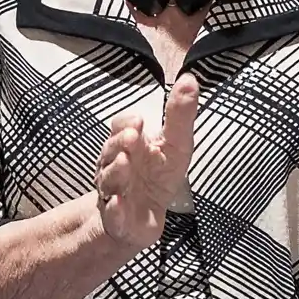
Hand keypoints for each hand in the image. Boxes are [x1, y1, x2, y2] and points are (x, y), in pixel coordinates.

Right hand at [94, 74, 198, 249]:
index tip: (140, 121)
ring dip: (115, 171)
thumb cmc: (157, 176)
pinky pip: (112, 214)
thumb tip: (189, 78)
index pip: (120, 126)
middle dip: (119, 142)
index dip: (127, 122)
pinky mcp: (117, 220)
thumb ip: (180, 115)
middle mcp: (116, 165)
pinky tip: (118, 203)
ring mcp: (113, 192)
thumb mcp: (176, 144)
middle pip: (110, 151)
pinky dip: (114, 209)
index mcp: (130, 144)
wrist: (142, 220)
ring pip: (109, 180)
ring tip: (124, 162)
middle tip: (132, 137)